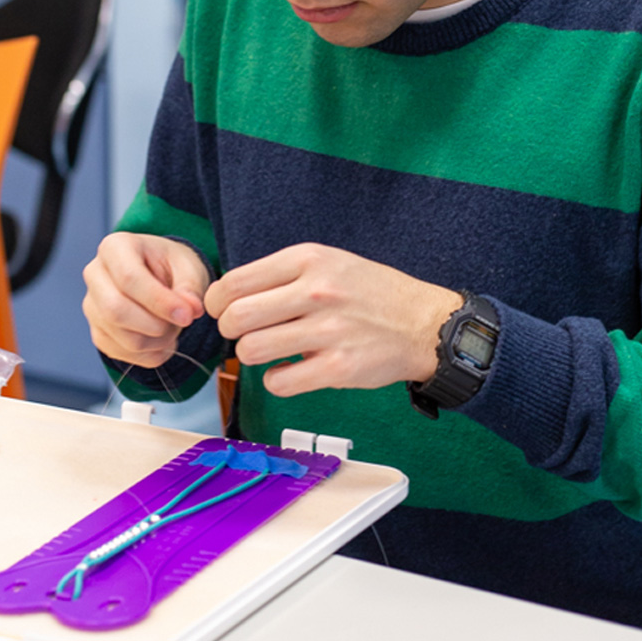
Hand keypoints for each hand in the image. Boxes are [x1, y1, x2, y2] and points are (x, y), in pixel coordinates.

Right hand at [82, 233, 210, 367]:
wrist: (157, 276)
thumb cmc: (169, 265)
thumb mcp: (188, 265)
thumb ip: (191, 286)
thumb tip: (190, 309)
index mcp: (115, 248)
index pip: (129, 278)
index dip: (160, 302)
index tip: (187, 315)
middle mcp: (95, 275)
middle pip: (115, 310)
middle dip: (156, 325)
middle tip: (182, 323)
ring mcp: (92, 305)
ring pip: (122, 337)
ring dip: (157, 341)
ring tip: (174, 328)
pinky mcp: (97, 330)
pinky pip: (122, 353)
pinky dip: (150, 354)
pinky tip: (163, 339)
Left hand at [204, 243, 462, 396]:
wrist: (425, 324)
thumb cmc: (367, 293)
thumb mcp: (326, 262)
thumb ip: (279, 275)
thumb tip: (226, 297)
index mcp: (308, 260)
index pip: (233, 283)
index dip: (216, 303)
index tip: (222, 311)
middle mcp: (317, 292)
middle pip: (236, 317)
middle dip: (229, 330)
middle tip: (243, 334)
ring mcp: (329, 331)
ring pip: (251, 350)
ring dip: (251, 355)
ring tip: (268, 352)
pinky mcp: (339, 368)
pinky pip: (278, 382)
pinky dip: (276, 380)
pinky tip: (289, 370)